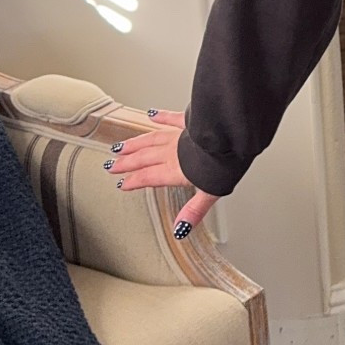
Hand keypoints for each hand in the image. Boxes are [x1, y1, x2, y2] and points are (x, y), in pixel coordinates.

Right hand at [107, 108, 220, 236]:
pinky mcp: (189, 121)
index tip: (122, 184)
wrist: (232, 137)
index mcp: (175, 170)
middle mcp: (172, 152)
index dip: (133, 181)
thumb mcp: (210, 193)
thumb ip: (193, 210)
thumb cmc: (225, 163)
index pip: (148, 177)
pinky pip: (171, 118)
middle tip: (111, 166)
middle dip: (127, 163)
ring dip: (135, 144)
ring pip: (151, 139)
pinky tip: (151, 114)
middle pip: (144, 158)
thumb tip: (180, 229)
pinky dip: (161, 116)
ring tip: (121, 146)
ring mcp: (179, 135)